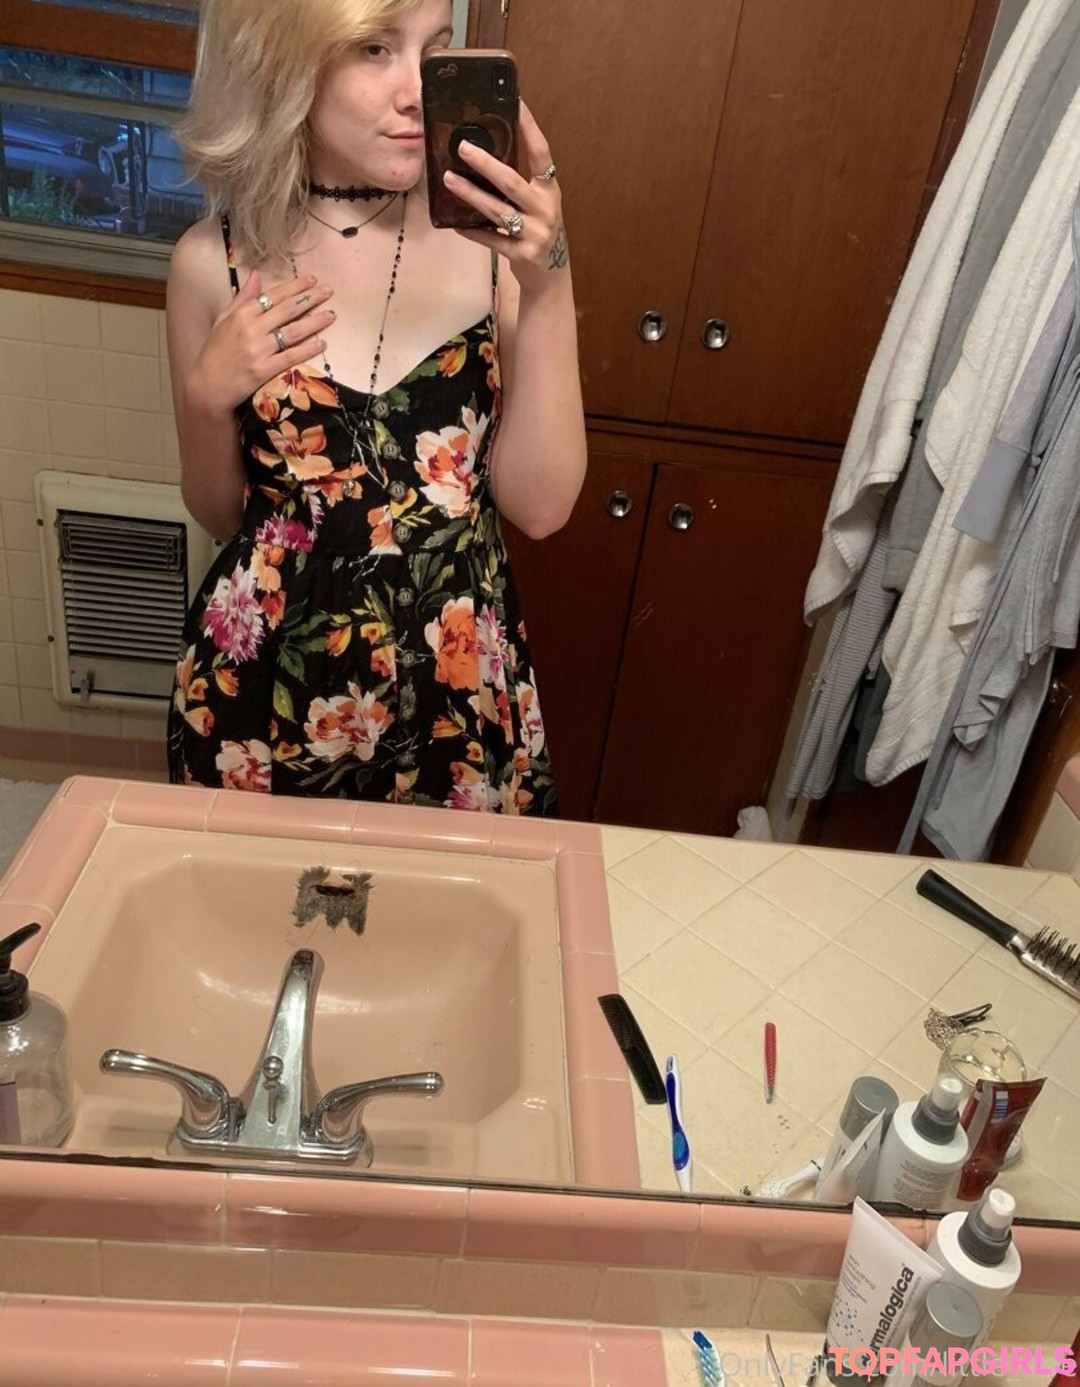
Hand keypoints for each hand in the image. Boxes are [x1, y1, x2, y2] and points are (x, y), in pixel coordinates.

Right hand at [189, 270, 334, 413]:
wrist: (207, 386)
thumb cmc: (215, 352)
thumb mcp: (223, 319)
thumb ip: (242, 297)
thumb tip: (256, 274)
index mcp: (242, 314)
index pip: (273, 295)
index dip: (294, 286)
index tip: (311, 279)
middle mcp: (251, 328)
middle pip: (287, 309)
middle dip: (310, 298)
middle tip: (328, 290)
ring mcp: (258, 349)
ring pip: (292, 331)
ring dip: (315, 322)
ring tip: (331, 315)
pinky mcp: (263, 370)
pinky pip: (290, 356)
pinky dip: (307, 349)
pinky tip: (321, 344)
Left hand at [444, 102, 567, 294]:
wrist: (551, 276)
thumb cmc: (538, 232)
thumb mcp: (537, 205)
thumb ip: (519, 185)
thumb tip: (485, 157)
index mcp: (549, 191)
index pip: (541, 154)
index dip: (530, 128)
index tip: (517, 103)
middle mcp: (545, 210)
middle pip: (512, 182)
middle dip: (486, 164)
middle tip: (463, 147)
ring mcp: (534, 234)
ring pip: (497, 210)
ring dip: (470, 194)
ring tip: (449, 179)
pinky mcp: (521, 255)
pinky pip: (490, 239)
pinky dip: (472, 231)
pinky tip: (454, 223)